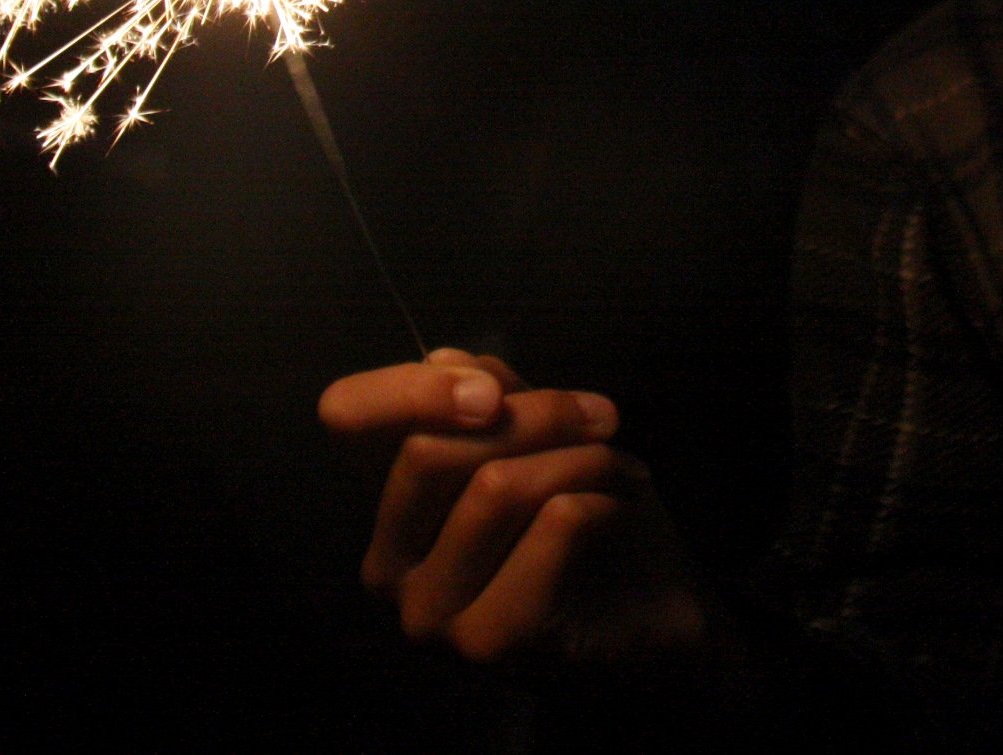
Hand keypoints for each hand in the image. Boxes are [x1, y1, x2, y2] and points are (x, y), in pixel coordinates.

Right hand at [319, 348, 708, 667]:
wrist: (656, 619)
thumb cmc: (592, 523)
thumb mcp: (541, 439)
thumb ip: (493, 398)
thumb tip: (442, 359)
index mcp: (391, 504)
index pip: (346, 417)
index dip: (412, 388)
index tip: (494, 389)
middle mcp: (388, 564)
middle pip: (429, 450)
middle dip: (535, 415)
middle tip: (602, 419)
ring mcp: (428, 613)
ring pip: (495, 487)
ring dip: (583, 459)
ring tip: (622, 470)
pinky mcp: (486, 643)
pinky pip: (551, 528)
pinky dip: (603, 502)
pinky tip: (621, 514)